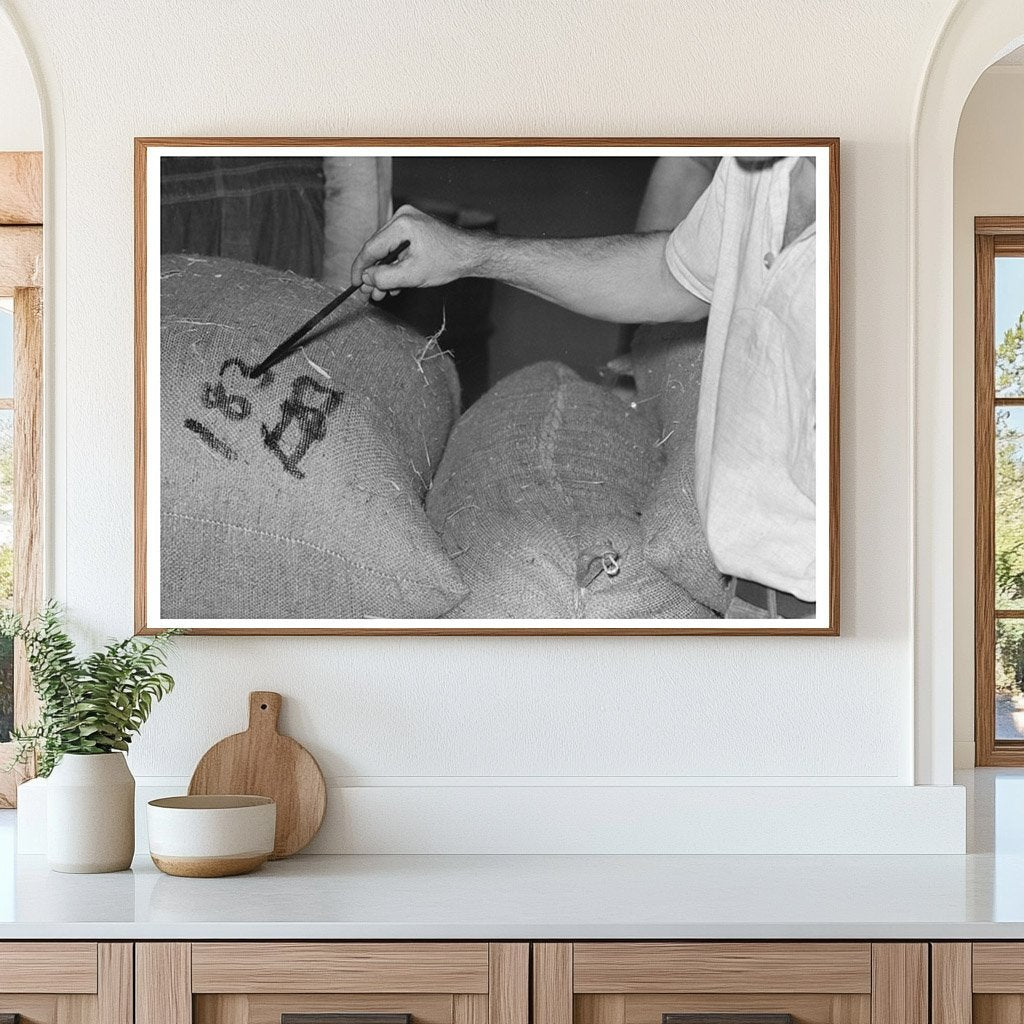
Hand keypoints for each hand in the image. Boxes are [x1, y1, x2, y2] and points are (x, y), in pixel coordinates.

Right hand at [350, 205, 480, 300]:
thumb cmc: (448, 261)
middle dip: (373, 275)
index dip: (360, 269)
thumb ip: (386, 277)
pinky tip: (394, 285)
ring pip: (386, 251)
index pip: (371, 248)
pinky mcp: (413, 229)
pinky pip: (396, 249)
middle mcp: (402, 218)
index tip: (354, 285)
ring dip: (384, 274)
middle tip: (368, 295)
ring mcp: (408, 222)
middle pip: (377, 250)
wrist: (471, 254)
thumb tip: (365, 278)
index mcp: (401, 224)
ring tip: (381, 294)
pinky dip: (394, 266)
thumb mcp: (414, 275)